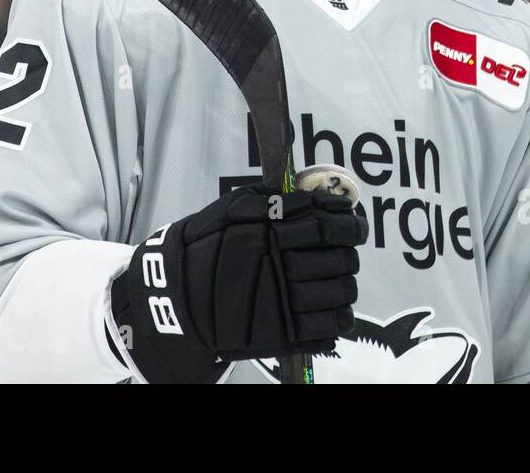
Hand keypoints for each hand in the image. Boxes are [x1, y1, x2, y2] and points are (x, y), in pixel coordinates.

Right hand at [111, 185, 366, 382]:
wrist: (175, 294)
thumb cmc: (205, 245)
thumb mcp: (233, 208)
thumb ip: (275, 199)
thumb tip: (317, 196)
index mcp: (271, 232)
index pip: (329, 227)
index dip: (350, 225)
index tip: (354, 224)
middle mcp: (279, 265)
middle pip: (341, 261)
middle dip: (349, 256)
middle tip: (345, 254)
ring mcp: (282, 301)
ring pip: (341, 294)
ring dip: (347, 287)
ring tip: (340, 283)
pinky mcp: (281, 333)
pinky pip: (327, 328)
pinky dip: (339, 320)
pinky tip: (335, 311)